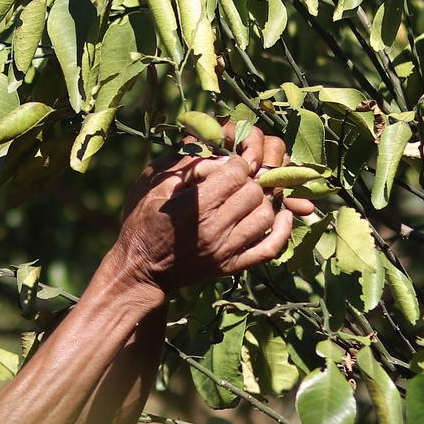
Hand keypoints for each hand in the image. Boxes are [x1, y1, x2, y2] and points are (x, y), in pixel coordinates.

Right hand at [110, 124, 317, 290]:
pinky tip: (281, 214)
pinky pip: (270, 248)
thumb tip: (221, 155)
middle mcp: (213, 230)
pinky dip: (282, 230)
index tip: (227, 164)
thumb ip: (187, 164)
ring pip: (266, 216)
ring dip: (262, 201)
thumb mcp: (154, 184)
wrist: (140, 268)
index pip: (235, 173)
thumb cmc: (142, 220)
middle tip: (236, 180)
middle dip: (248, 179)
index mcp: (193, 207)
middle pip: (253, 192)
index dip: (235, 162)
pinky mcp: (232, 266)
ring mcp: (226, 251)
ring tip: (248, 197)